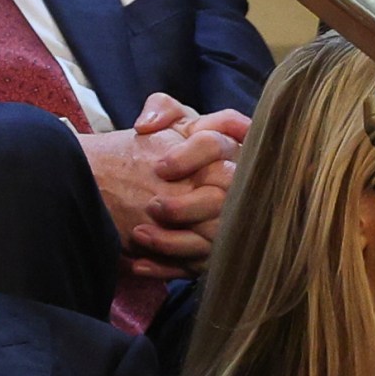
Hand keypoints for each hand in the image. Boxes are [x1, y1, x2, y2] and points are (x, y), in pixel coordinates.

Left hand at [78, 97, 244, 279]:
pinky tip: (139, 264)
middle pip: (221, 200)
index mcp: (226, 147)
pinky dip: (166, 267)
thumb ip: (161, 108)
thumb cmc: (173, 147)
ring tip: (138, 235)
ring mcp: (229, 222)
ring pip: (211, 239)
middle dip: (186, 206)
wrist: (161, 181)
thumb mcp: (170, 120)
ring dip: (173, 241)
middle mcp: (236, 185)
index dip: (191, 158)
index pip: (217, 147)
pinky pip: (196, 265)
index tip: (160, 168)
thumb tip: (146, 125)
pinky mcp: (215, 250)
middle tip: (152, 206)